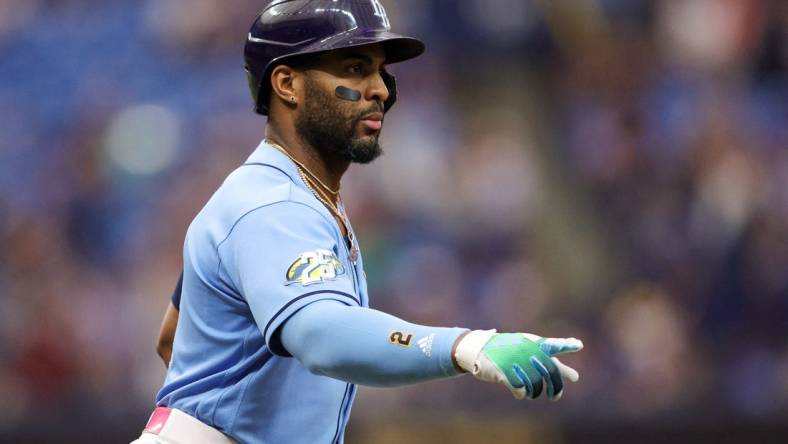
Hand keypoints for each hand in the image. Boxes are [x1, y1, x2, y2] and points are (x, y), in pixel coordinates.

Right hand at [454, 330, 582, 399]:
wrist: (479, 347)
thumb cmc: (510, 349)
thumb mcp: (529, 350)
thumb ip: (552, 362)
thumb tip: (576, 377)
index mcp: (534, 343)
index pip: (553, 344)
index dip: (566, 345)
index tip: (579, 344)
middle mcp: (526, 350)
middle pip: (549, 372)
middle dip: (556, 387)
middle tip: (556, 396)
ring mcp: (515, 360)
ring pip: (535, 384)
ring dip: (535, 392)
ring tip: (532, 393)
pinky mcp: (503, 371)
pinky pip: (519, 388)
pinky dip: (521, 393)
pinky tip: (520, 392)